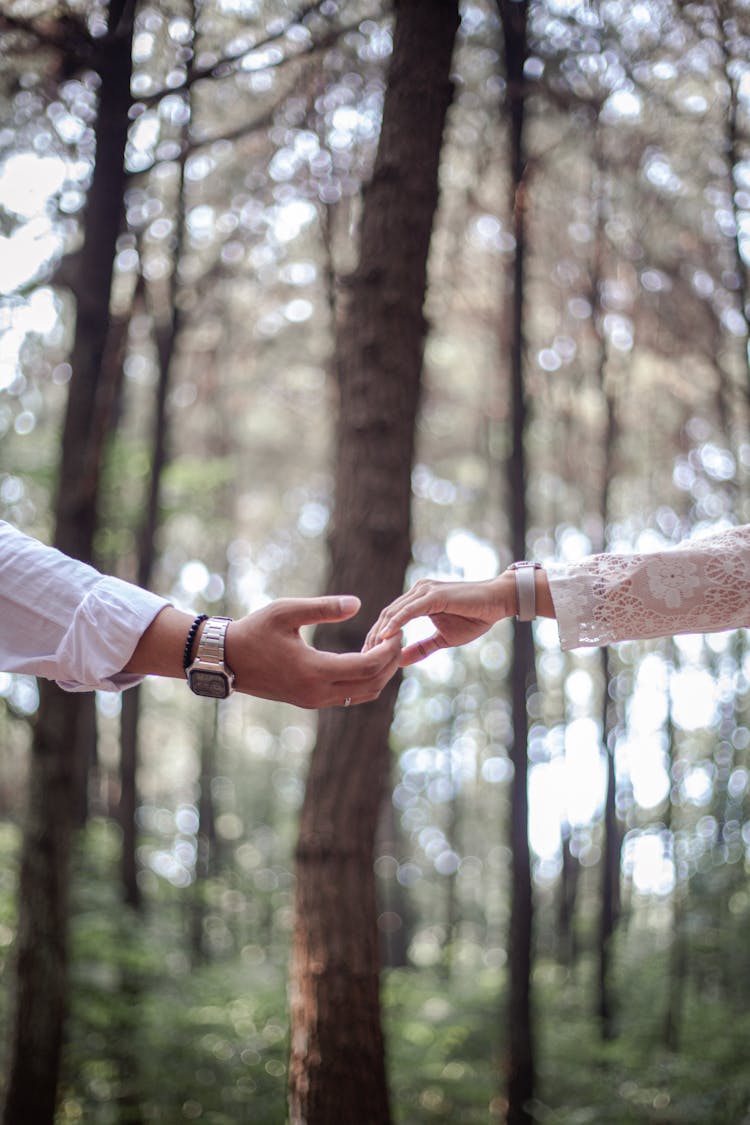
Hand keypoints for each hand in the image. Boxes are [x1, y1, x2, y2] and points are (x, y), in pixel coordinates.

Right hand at [226, 595, 400, 706]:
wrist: (226, 659)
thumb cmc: (254, 631)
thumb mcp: (286, 611)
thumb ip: (323, 608)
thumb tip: (358, 603)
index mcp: (314, 671)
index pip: (368, 666)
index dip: (388, 649)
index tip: (395, 628)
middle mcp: (317, 692)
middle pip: (373, 684)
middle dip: (390, 661)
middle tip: (396, 636)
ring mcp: (314, 700)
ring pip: (363, 694)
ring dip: (379, 672)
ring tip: (381, 644)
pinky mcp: (310, 701)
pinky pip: (350, 695)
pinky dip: (364, 679)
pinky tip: (362, 655)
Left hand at [364, 574, 516, 666]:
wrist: (497, 603)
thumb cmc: (473, 618)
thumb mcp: (442, 639)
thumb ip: (422, 648)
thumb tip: (400, 661)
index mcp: (417, 601)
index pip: (390, 619)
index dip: (377, 637)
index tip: (368, 657)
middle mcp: (417, 592)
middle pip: (387, 615)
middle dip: (374, 637)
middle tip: (362, 658)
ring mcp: (424, 591)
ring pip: (394, 612)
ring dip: (381, 633)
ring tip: (370, 652)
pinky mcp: (433, 595)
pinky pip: (409, 610)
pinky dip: (396, 623)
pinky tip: (386, 637)